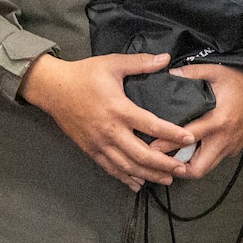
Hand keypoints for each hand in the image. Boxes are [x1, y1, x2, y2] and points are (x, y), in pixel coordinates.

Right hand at [21, 53, 196, 192]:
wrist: (52, 89)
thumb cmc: (84, 75)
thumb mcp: (112, 63)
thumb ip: (140, 62)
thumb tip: (165, 58)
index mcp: (118, 109)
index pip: (151, 125)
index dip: (172, 133)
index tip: (189, 138)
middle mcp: (110, 130)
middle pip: (141, 154)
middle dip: (164, 164)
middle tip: (182, 168)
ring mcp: (99, 143)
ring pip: (127, 166)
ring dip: (148, 174)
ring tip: (166, 179)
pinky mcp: (90, 149)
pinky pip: (110, 168)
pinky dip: (125, 178)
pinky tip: (138, 184)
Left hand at [147, 64, 242, 180]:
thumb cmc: (242, 82)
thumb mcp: (217, 71)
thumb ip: (192, 72)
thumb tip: (169, 74)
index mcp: (219, 120)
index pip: (188, 138)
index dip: (167, 145)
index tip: (150, 147)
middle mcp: (224, 139)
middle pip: (198, 169)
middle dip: (178, 168)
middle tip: (160, 160)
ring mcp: (230, 147)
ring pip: (206, 169)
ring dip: (188, 166)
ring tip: (169, 157)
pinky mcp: (233, 149)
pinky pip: (214, 161)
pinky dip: (199, 160)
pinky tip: (187, 151)